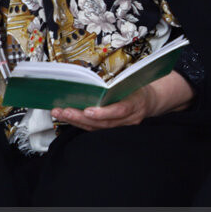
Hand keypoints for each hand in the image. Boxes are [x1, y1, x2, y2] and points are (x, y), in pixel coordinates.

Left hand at [52, 71, 193, 131]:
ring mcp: (123, 127)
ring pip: (98, 128)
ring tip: (60, 113)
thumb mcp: (132, 81)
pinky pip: (96, 130)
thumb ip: (118, 84)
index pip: (120, 110)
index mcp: (136, 103)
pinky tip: (68, 118)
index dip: (104, 112)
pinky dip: (81, 124)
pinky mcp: (115, 131)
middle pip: (104, 122)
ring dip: (77, 121)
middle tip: (64, 111)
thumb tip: (95, 80)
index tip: (88, 111)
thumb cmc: (138, 88)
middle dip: (81, 117)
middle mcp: (130, 119)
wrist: (150, 101)